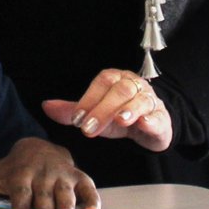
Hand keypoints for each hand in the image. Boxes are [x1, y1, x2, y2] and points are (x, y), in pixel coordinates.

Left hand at [0, 137, 100, 208]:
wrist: (37, 147)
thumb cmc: (9, 170)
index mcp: (20, 174)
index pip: (20, 191)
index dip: (19, 206)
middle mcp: (42, 174)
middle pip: (44, 194)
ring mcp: (62, 175)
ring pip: (66, 191)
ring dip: (67, 205)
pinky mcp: (78, 176)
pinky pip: (88, 187)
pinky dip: (92, 199)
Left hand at [40, 68, 173, 151]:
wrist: (150, 126)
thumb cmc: (119, 116)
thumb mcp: (94, 114)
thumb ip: (72, 111)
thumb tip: (45, 106)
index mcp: (116, 79)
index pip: (103, 82)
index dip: (89, 98)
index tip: (77, 118)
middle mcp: (134, 86)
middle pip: (120, 90)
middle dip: (104, 109)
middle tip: (88, 128)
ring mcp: (150, 101)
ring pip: (141, 100)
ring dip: (130, 109)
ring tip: (120, 120)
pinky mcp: (162, 118)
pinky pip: (159, 116)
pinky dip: (152, 120)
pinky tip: (144, 124)